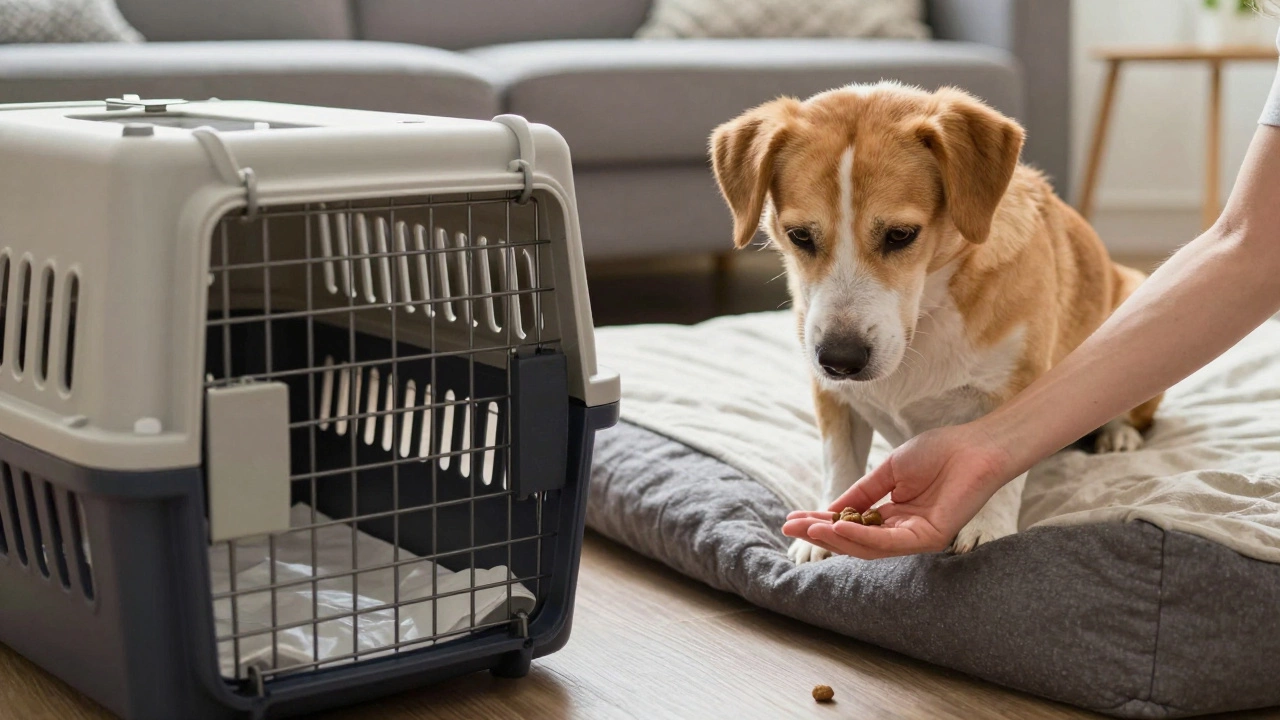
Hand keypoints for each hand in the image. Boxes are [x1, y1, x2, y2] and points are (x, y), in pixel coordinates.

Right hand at [782, 423, 1014, 558]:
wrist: (974, 447)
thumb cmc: (938, 453)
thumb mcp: (888, 473)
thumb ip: (862, 493)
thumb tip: (830, 510)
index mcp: (894, 517)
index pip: (851, 525)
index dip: (821, 521)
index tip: (793, 517)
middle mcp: (903, 532)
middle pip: (854, 541)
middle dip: (821, 533)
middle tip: (791, 526)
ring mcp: (916, 538)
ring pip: (868, 547)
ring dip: (836, 538)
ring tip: (809, 527)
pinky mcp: (929, 539)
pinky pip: (888, 543)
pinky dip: (861, 536)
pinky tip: (838, 526)